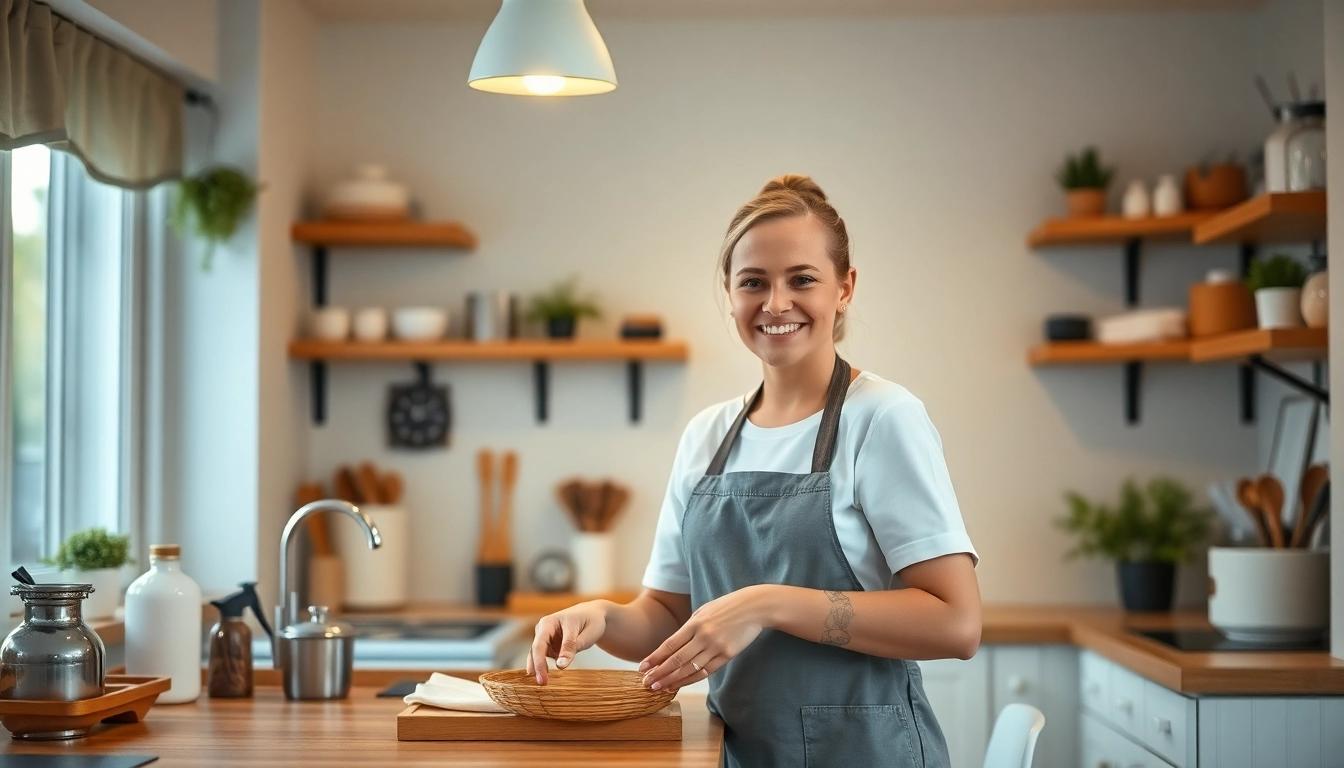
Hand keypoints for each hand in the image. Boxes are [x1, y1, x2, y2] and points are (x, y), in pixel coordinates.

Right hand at [527, 601, 608, 684]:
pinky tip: (549, 673)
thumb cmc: (591, 621)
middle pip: (535, 651)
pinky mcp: (549, 645)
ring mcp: (545, 637)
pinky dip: (546, 666)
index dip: (539, 663)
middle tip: (542, 684)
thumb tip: (560, 666)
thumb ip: (571, 648)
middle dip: (538, 668)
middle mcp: (543, 629)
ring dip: (541, 668)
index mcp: (549, 622)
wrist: (593, 614)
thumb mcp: (585, 634)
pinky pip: (545, 657)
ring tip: (544, 681)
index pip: (539, 645)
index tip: (543, 679)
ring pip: (538, 656)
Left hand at [638, 585, 772, 691]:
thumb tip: (672, 646)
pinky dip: (691, 679)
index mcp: (695, 623)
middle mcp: (703, 636)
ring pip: (690, 669)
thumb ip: (689, 627)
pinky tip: (679, 684)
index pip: (669, 645)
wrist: (755, 607)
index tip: (642, 667)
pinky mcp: (727, 655)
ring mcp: (716, 647)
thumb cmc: (727, 607)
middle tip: (646, 683)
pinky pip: (706, 671)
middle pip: (676, 660)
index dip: (655, 658)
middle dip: (659, 673)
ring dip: (672, 680)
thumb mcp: (704, 610)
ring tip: (659, 688)